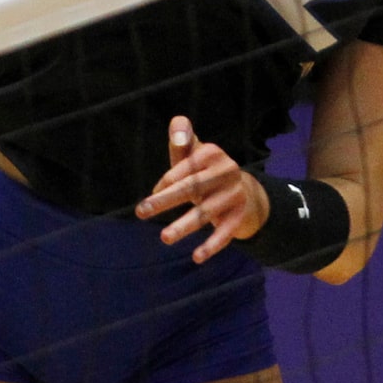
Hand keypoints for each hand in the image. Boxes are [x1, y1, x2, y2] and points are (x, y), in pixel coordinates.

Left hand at [137, 115, 270, 263]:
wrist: (243, 191)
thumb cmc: (205, 172)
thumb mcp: (193, 154)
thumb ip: (181, 140)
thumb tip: (176, 125)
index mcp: (213, 154)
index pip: (185, 168)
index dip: (166, 182)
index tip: (151, 196)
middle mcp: (227, 171)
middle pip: (193, 187)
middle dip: (166, 200)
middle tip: (140, 212)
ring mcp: (234, 195)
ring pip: (206, 212)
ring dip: (185, 225)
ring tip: (164, 238)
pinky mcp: (239, 217)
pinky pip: (225, 232)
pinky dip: (212, 245)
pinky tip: (197, 257)